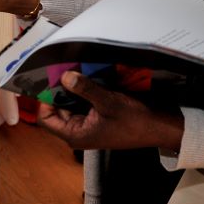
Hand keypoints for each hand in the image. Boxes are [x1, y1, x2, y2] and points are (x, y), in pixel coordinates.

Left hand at [38, 71, 183, 151]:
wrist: (158, 127)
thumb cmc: (134, 121)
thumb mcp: (109, 102)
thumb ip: (86, 89)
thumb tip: (65, 77)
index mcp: (75, 135)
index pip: (46, 118)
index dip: (45, 99)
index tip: (51, 79)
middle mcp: (77, 131)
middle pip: (57, 108)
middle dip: (60, 89)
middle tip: (63, 69)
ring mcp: (87, 124)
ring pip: (70, 103)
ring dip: (72, 88)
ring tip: (75, 69)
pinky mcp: (96, 117)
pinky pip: (83, 102)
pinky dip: (83, 91)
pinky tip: (88, 77)